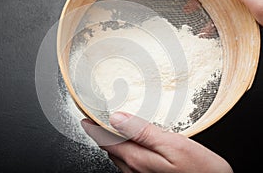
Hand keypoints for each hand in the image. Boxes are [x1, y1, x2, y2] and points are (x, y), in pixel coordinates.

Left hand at [81, 112, 232, 172]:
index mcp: (137, 159)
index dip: (93, 128)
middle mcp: (135, 170)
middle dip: (101, 133)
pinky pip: (129, 161)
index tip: (85, 118)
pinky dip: (124, 148)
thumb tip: (117, 118)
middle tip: (97, 118)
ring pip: (119, 155)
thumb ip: (143, 132)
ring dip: (112, 141)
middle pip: (110, 148)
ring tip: (111, 127)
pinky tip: (132, 142)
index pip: (106, 140)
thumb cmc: (200, 170)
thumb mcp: (173, 146)